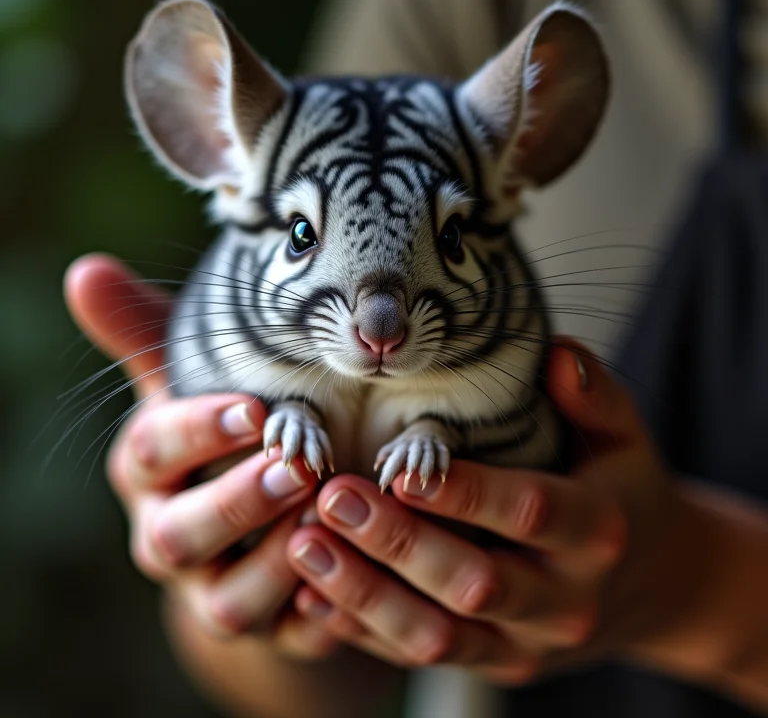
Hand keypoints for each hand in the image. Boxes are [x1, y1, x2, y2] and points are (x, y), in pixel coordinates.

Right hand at [64, 254, 336, 658]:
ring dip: (281, 563)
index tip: (252, 407)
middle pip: (178, 536)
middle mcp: (169, 537)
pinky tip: (355, 582)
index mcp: (148, 472)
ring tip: (332, 518)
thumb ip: (147, 333)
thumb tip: (85, 269)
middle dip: (236, 502)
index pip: (151, 451)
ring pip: (231, 601)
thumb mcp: (192, 379)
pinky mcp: (269, 628)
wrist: (247, 515)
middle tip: (295, 466)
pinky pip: (290, 635)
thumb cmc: (222, 427)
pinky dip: (319, 615)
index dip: (197, 431)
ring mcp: (216, 589)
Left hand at [285, 337, 691, 682]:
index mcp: (597, 531)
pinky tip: (314, 596)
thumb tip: (557, 353)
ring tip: (304, 546)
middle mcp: (567, 600)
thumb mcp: (624, 436)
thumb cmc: (622, 488)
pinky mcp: (498, 664)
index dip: (465, 493)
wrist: (651, 582)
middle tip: (332, 499)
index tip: (398, 467)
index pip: (532, 511)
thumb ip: (595, 394)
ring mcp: (530, 645)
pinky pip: (425, 658)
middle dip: (398, 544)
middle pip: (476, 583)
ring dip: (366, 596)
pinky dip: (366, 631)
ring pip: (441, 636)